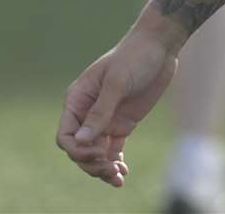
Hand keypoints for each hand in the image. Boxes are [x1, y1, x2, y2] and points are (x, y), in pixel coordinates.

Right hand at [56, 31, 177, 186]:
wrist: (159, 47)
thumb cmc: (134, 56)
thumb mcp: (117, 82)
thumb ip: (100, 112)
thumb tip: (82, 140)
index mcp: (78, 99)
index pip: (65, 135)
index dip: (77, 150)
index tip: (99, 153)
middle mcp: (88, 112)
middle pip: (79, 149)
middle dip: (91, 163)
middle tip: (110, 170)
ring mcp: (105, 119)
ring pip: (95, 153)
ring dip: (102, 169)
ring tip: (117, 178)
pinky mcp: (122, 123)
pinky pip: (112, 150)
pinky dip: (115, 163)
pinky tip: (122, 173)